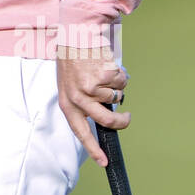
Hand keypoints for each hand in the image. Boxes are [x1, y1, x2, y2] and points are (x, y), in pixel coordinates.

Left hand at [56, 45, 129, 166]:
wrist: (76, 33)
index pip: (81, 131)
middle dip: (121, 122)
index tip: (104, 162)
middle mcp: (77, 97)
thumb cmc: (74, 59)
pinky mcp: (101, 76)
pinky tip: (107, 63)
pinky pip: (121, 82)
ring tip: (105, 73)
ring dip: (117, 86)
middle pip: (106, 120)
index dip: (93, 148)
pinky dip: (120, 74)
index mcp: (67, 102)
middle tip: (127, 118)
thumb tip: (105, 114)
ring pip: (116, 97)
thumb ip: (83, 100)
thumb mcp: (70, 83)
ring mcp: (89, 88)